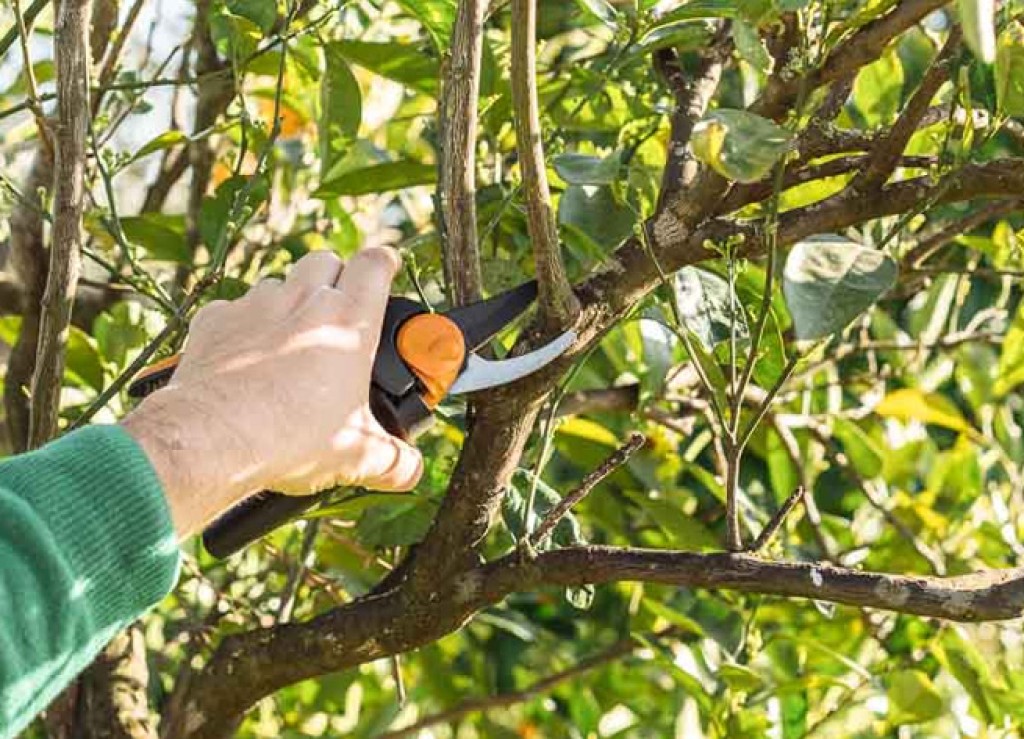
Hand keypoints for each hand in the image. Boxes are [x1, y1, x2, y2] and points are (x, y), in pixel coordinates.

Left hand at [121, 248, 423, 538]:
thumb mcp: (357, 456)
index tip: (387, 268)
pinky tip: (243, 357)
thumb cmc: (292, 439)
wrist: (214, 440)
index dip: (384, 261)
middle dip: (334, 275)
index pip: (375, 264)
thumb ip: (393, 460)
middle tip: (338, 308)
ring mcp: (255, 306)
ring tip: (290, 339)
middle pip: (325, 259)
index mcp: (349, 322)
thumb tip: (410, 471)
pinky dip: (241, 325)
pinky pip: (233, 309)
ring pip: (278, 282)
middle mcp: (303, 302)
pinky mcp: (214, 321)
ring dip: (287, 301)